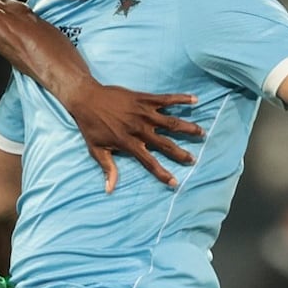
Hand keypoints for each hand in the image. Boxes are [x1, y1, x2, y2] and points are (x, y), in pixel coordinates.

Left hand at [67, 82, 202, 191]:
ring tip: (202, 133)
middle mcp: (139, 129)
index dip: (163, 173)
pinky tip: (195, 100)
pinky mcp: (144, 99)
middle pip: (166, 144)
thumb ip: (107, 168)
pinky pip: (166, 99)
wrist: (86, 98)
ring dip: (187, 128)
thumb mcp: (96, 150)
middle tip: (194, 159)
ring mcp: (143, 113)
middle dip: (181, 153)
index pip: (149, 162)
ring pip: (171, 122)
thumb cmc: (90, 125)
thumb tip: (109, 189)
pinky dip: (181, 99)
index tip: (175, 182)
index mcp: (129, 143)